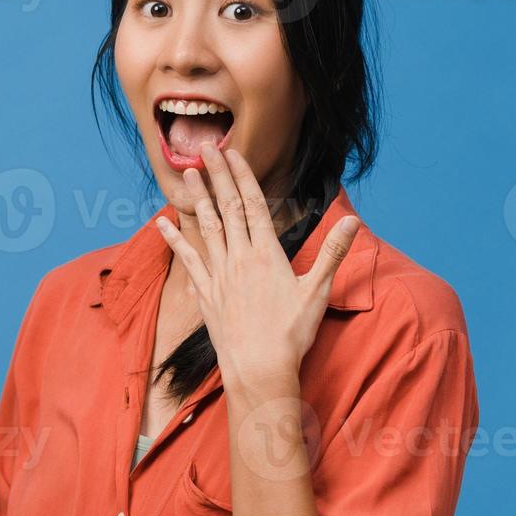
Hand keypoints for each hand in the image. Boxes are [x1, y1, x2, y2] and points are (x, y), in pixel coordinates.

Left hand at [153, 142, 359, 385]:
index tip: (232, 153)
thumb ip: (334, 252)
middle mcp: (239, 257)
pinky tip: (162, 223)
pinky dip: (174, 239)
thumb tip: (353, 221)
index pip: (253, 205)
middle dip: (217, 175)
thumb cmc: (292, 333)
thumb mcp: (318, 290)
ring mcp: (219, 274)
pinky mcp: (205, 292)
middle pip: (227, 208)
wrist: (260, 367)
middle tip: (204, 148)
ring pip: (206, 227)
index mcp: (267, 253)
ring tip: (188, 174)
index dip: (242, 176)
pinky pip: (187, 259)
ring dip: (197, 198)